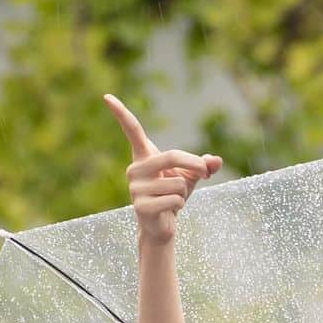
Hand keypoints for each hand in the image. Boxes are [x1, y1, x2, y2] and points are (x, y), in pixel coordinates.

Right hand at [104, 94, 221, 245]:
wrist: (162, 226)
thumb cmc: (173, 195)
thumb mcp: (190, 176)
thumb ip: (204, 166)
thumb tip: (216, 161)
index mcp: (143, 156)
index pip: (132, 131)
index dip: (120, 113)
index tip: (107, 97)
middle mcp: (135, 169)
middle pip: (172, 156)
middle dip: (194, 165)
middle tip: (205, 173)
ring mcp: (135, 188)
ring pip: (177, 183)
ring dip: (183, 193)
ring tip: (171, 200)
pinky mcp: (141, 206)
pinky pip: (174, 200)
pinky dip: (180, 205)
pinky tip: (169, 211)